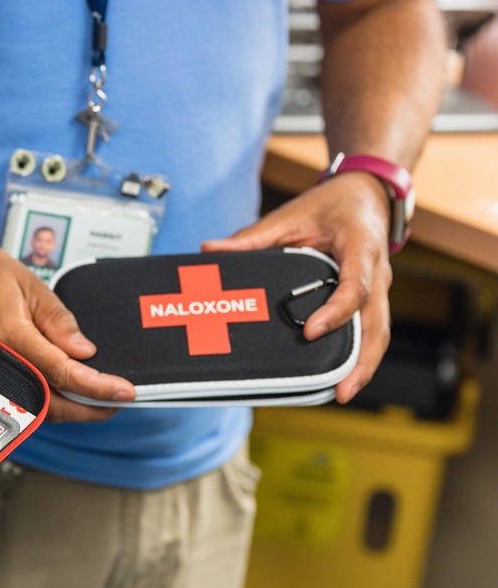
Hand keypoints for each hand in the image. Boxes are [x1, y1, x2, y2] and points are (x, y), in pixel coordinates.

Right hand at [0, 230, 134, 421]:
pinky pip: (21, 397)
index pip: (62, 372)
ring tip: (99, 398)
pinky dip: (49, 400)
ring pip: (36, 407)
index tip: (125, 392)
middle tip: (119, 402)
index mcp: (9, 333)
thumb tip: (84, 352)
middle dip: (89, 409)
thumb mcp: (27, 282)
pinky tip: (67, 391)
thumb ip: (57, 319)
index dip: (97, 387)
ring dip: (70, 409)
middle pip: (50, 403)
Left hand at [201, 172, 391, 402]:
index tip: (310, 331)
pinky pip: (370, 329)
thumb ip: (252, 237)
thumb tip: (209, 249)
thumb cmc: (331, 204)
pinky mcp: (373, 297)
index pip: (353, 286)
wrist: (367, 194)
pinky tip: (340, 376)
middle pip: (377, 323)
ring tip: (341, 393)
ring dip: (364, 365)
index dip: (335, 312)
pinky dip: (360, 354)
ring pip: (378, 332)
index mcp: (359, 246)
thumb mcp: (290, 214)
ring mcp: (379, 287)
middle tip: (340, 391)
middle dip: (362, 360)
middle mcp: (377, 271)